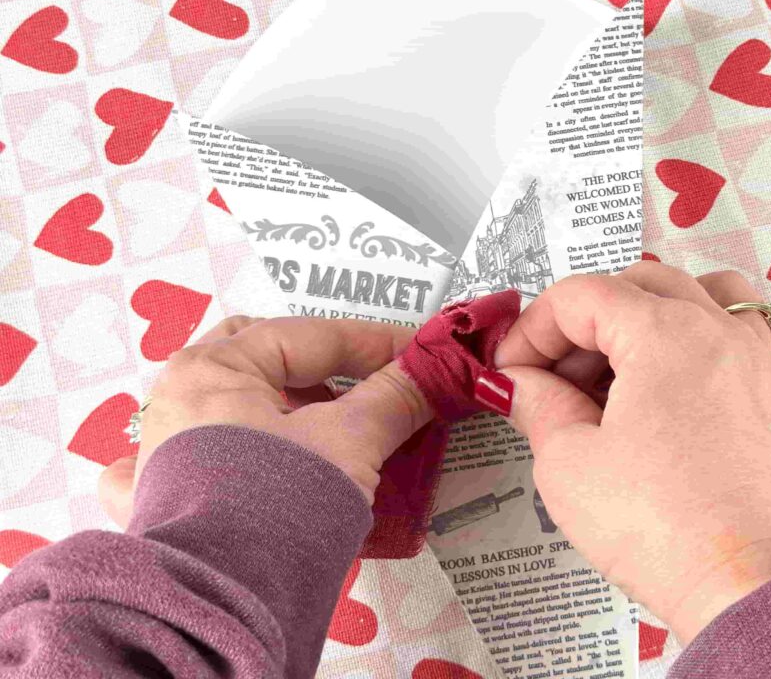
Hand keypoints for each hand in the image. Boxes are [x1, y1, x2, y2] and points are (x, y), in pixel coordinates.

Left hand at [98, 315, 432, 526]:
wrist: (221, 612)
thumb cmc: (277, 509)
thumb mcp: (349, 442)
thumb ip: (394, 396)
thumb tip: (435, 369)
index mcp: (215, 367)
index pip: (311, 336)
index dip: (375, 343)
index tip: (418, 354)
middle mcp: (176, 398)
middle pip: (259, 356)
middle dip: (314, 363)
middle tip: (365, 378)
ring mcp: (160, 452)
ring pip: (229, 402)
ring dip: (281, 403)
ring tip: (330, 421)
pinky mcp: (157, 504)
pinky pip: (193, 459)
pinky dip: (228, 451)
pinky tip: (248, 462)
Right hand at [494, 262, 770, 642]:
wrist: (750, 589)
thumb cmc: (661, 528)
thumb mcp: (569, 463)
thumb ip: (537, 404)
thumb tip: (519, 382)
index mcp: (662, 332)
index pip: (580, 296)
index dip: (533, 328)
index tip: (512, 371)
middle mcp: (717, 330)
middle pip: (642, 283)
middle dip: (589, 319)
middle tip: (558, 375)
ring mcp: (761, 363)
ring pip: (714, 293)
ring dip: (664, 310)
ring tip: (634, 359)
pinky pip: (767, 345)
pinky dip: (731, 346)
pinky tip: (705, 381)